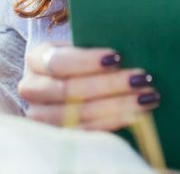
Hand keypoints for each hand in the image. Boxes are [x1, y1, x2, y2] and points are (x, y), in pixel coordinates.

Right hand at [19, 42, 159, 130]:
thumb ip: (94, 44)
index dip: (88, 61)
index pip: (60, 62)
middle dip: (110, 85)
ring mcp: (41, 116)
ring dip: (117, 106)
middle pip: (71, 90)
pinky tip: (136, 116)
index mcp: (36, 59)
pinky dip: (113, 123)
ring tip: (146, 98)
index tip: (117, 57)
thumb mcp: (81, 46)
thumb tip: (126, 45)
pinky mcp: (56, 136)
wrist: (66, 83)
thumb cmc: (80, 59)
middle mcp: (32, 89)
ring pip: (79, 114)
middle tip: (141, 79)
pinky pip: (85, 133)